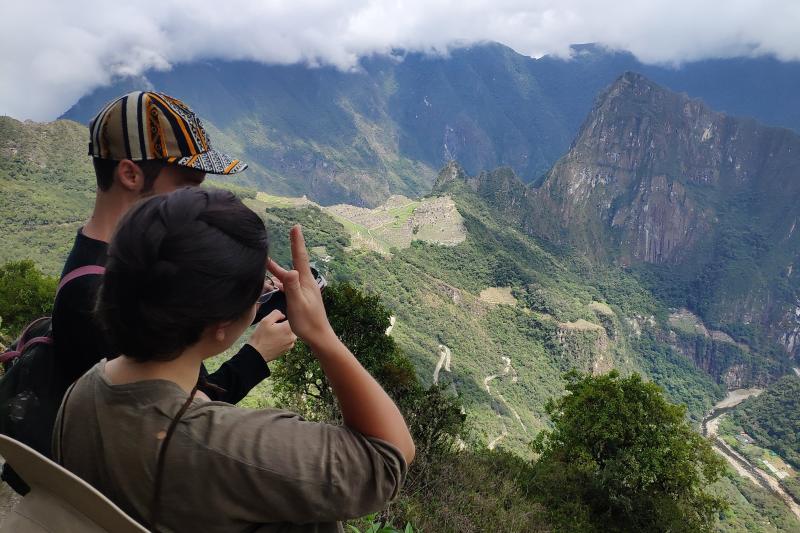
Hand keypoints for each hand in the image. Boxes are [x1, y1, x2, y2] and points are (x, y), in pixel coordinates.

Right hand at [247, 309, 296, 362]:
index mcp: (288, 328)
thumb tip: (283, 315)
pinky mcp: (288, 349)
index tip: (277, 321)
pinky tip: (273, 340)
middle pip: (291, 325)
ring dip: (283, 332)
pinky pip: (287, 340)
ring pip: (289, 333)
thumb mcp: (265, 320)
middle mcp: (293, 337)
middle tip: (273, 328)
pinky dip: (282, 339)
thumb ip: (276, 313)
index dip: (284, 317)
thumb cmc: (260, 337)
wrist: (257, 354)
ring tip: (272, 335)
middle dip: (284, 325)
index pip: (292, 317)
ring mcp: (291, 344)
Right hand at [267, 226, 333, 346]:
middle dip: (292, 247)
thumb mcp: (297, 303)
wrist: (319, 337)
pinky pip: (289, 284)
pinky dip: (281, 280)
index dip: (297, 241)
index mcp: (306, 281)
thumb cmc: (308, 322)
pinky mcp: (301, 297)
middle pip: (296, 261)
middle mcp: (306, 282)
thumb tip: (290, 270)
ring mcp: (304, 290)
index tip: (296, 227)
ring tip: (266, 261)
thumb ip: (293, 287)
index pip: (300, 257)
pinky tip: (275, 282)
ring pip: (290, 274)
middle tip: (293, 230)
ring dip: (279, 267)